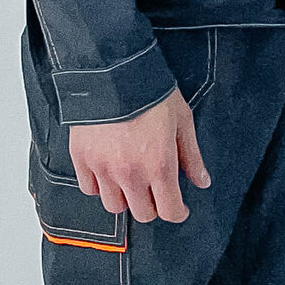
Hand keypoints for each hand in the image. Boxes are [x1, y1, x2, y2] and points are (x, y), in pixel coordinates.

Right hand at [68, 87, 210, 223]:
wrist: (113, 70)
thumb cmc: (151, 92)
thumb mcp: (182, 121)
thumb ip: (191, 155)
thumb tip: (202, 181)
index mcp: (159, 165)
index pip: (169, 211)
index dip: (178, 212)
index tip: (179, 207)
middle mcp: (131, 174)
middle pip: (143, 214)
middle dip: (153, 205)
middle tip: (155, 189)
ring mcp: (103, 168)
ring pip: (114, 206)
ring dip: (125, 198)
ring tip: (130, 181)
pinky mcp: (82, 159)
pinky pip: (89, 188)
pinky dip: (99, 185)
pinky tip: (107, 172)